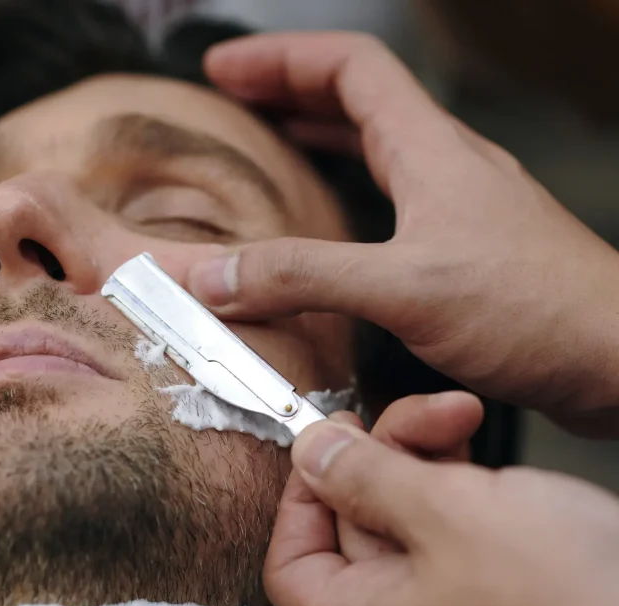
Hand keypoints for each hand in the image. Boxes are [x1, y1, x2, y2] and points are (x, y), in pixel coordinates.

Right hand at [187, 32, 618, 435]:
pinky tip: (337, 226)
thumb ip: (305, 277)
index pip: (349, 67)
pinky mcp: (465, 252)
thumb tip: (216, 274)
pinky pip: (395, 199)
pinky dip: (351, 194)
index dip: (280, 59)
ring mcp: (458, 208)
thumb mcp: (403, 288)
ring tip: (275, 144)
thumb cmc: (535, 310)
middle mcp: (446, 166)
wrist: (617, 357)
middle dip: (291, 90)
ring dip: (322, 137)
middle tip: (236, 100)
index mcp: (428, 150)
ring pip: (379, 147)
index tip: (222, 67)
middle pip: (359, 99)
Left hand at [265, 391, 618, 605]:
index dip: (302, 493)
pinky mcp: (483, 588)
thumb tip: (312, 452)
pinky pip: (446, 526)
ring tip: (460, 418)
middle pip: (351, 523)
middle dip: (382, 454)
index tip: (326, 444)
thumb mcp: (447, 514)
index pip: (291, 558)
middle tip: (417, 414)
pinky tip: (476, 446)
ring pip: (403, 514)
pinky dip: (455, 481)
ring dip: (424, 456)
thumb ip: (365, 476)